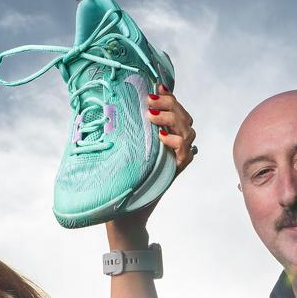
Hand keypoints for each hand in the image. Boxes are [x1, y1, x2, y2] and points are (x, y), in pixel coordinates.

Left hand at [107, 85, 197, 248]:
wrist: (123, 212)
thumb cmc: (119, 180)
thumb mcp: (120, 148)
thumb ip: (123, 128)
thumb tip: (107, 104)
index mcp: (163, 137)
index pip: (175, 110)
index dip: (169, 96)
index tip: (156, 85)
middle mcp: (173, 146)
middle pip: (185, 117)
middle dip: (170, 104)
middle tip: (150, 101)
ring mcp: (176, 159)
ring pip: (188, 130)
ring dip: (172, 118)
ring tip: (151, 117)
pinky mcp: (175, 171)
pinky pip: (186, 151)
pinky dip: (176, 141)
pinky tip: (161, 137)